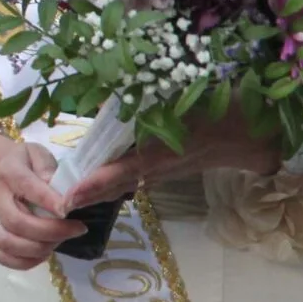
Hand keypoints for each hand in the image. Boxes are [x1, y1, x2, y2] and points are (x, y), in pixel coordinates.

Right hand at [0, 133, 81, 271]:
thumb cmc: (20, 161)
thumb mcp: (36, 153)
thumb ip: (48, 167)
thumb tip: (61, 191)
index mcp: (9, 173)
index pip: (27, 187)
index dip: (48, 201)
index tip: (68, 210)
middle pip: (18, 222)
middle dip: (50, 231)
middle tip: (77, 229)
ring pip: (8, 243)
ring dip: (38, 248)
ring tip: (60, 241)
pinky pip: (3, 256)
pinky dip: (25, 261)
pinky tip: (44, 253)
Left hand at [68, 117, 281, 208]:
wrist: (250, 131)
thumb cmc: (215, 109)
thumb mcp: (178, 99)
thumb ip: (140, 101)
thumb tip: (104, 100)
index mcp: (159, 154)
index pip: (118, 173)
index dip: (92, 186)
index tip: (67, 199)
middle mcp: (157, 169)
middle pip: (112, 187)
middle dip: (84, 194)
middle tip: (52, 201)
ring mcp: (162, 173)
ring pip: (121, 185)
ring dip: (95, 189)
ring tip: (62, 194)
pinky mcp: (166, 170)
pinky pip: (134, 178)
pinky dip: (112, 180)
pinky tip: (93, 179)